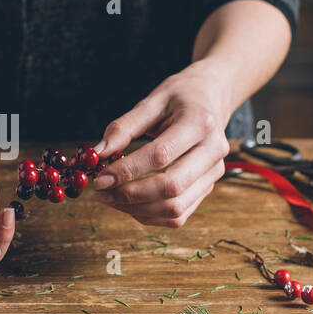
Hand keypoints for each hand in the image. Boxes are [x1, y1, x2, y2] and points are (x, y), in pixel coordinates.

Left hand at [91, 66, 232, 227]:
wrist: (211, 98)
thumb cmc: (179, 98)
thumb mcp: (151, 102)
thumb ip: (123, 127)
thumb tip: (98, 153)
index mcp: (199, 123)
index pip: (161, 155)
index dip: (127, 170)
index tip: (100, 178)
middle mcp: (213, 151)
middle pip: (171, 187)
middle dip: (130, 195)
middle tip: (100, 193)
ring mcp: (214, 173)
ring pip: (175, 208)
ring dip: (137, 209)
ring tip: (110, 198)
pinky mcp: (208, 188)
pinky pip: (178, 215)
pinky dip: (150, 215)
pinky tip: (129, 204)